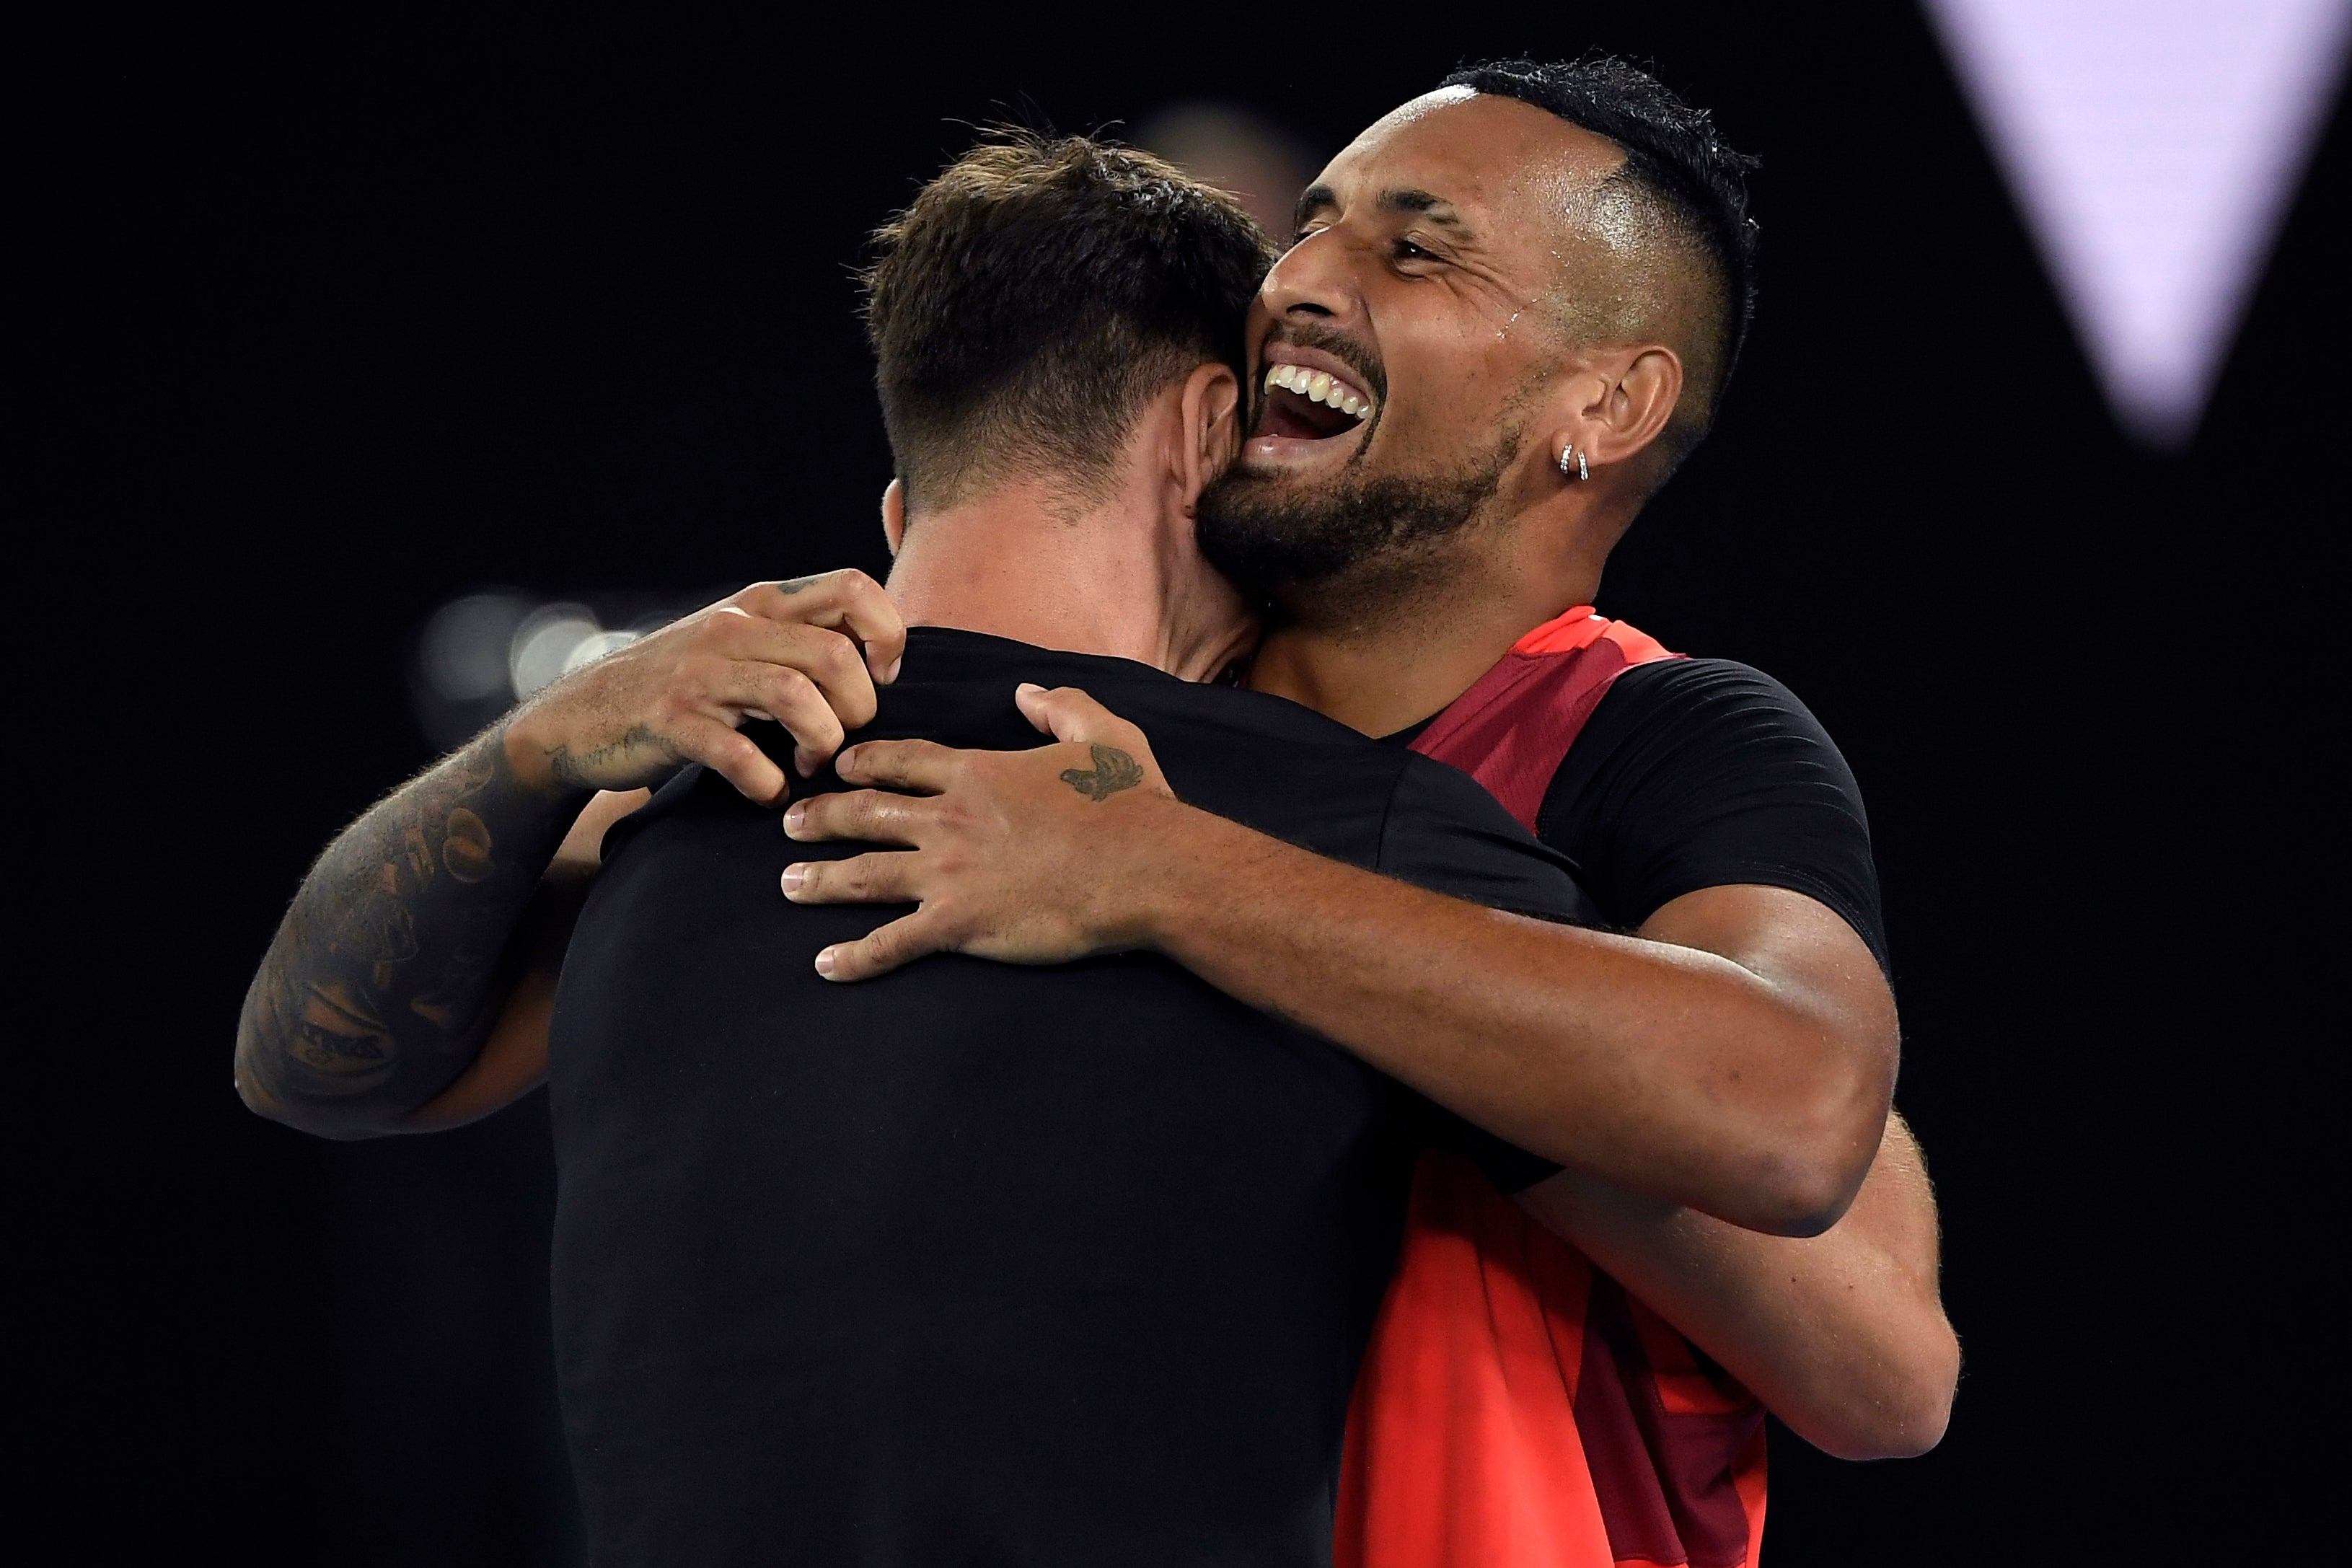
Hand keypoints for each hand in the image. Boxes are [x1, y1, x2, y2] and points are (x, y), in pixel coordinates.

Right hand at [506, 571, 903, 804]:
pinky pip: (740, 754)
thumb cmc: (681, 687)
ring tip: (810, 763)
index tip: (883, 679)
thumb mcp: (740, 644)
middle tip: (845, 738)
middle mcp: (733, 628)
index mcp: (760, 604)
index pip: (852, 589)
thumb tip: (881, 659)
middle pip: (835, 654)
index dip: (887, 635)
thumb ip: (799, 639)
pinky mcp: (671, 721)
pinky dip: (767, 783)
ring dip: (820, 741)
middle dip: (859, 708)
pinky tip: (768, 791)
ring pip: (795, 694)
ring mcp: (700, 674)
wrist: (581, 717)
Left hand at [780, 683, 1179, 978]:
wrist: (1145, 868)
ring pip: (863, 874)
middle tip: (789, 823)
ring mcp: (948, 873)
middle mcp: (950, 819)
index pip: (902, 762)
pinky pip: (893, 943)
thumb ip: (1061, 705)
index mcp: (977, 773)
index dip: (864, 763)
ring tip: (788, 883)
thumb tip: (1027, 692)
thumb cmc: (1130, 805)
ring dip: (819, 879)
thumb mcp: (1104, 735)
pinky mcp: (959, 923)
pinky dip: (855, 957)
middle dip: (821, 817)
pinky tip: (825, 965)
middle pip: (865, 813)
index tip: (838, 767)